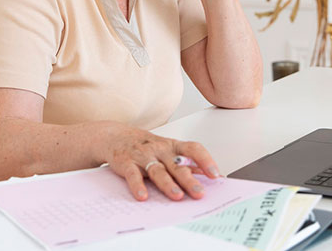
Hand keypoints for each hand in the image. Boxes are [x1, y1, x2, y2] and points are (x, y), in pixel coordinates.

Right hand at [104, 124, 221, 201]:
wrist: (115, 136)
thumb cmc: (145, 146)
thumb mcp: (167, 150)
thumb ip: (186, 162)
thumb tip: (210, 175)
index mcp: (173, 146)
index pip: (193, 149)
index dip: (205, 160)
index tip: (215, 174)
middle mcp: (160, 149)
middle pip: (177, 165)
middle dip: (189, 179)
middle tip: (199, 193)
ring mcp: (143, 156)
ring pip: (158, 170)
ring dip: (168, 184)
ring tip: (177, 196)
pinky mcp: (127, 163)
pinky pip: (133, 174)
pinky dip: (138, 185)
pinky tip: (143, 196)